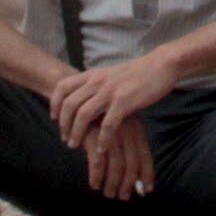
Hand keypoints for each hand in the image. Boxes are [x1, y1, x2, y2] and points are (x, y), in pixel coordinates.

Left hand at [50, 52, 180, 147]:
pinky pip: (107, 125)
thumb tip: (86, 99)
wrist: (161, 65)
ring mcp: (110, 92)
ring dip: (77, 133)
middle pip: (70, 104)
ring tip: (75, 145)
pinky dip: (102, 140)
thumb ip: (97, 85)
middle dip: (64, 124)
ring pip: (84, 115)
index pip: (63, 86)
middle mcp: (97, 82)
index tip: (54, 118)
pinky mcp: (124, 102)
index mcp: (93, 75)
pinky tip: (101, 150)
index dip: (55, 103)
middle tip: (66, 138)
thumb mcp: (111, 75)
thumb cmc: (138, 73)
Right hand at [85, 115, 155, 200]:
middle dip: (128, 184)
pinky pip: (98, 164)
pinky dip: (96, 177)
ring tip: (108, 194)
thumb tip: (136, 174)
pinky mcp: (93, 137)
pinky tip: (94, 184)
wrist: (79, 98)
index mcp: (136, 130)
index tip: (147, 189)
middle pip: (132, 165)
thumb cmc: (100, 117)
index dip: (147, 174)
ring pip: (116, 167)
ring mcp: (110, 134)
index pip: (145, 156)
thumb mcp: (119, 127)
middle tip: (123, 197)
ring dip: (112, 184)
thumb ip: (128, 147)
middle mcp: (126, 132)